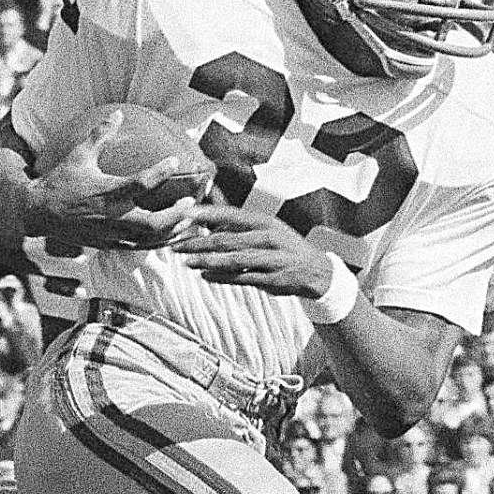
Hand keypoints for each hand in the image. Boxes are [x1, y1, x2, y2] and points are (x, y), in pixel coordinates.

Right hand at [28, 110, 199, 249]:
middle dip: (176, 215)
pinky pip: (141, 247)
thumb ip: (100, 135)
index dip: (160, 172)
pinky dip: (160, 241)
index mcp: (106, 192)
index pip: (140, 184)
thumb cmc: (61, 181)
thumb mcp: (79, 155)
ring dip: (174, 231)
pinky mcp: (110, 244)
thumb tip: (117, 114)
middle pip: (153, 224)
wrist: (39, 213)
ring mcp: (112, 234)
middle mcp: (112, 216)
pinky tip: (173, 234)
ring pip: (151, 240)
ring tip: (190, 220)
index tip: (175, 161)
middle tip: (191, 202)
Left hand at [174, 203, 334, 299]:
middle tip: (176, 245)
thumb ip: (239, 228)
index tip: (184, 214)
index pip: (230, 214)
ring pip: (233, 258)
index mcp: (264, 222)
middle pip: (226, 238)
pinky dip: (222, 277)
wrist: (317, 272)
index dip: (205, 214)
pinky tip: (205, 276)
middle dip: (198, 242)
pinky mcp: (272, 279)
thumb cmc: (285, 249)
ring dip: (207, 260)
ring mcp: (271, 258)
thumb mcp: (267, 231)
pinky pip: (242, 277)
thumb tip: (208, 222)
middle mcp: (268, 237)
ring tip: (186, 262)